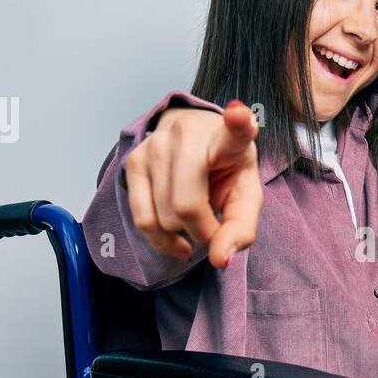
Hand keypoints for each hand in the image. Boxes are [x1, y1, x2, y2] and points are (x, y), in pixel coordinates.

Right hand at [124, 100, 262, 268]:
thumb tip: (219, 261)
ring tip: (195, 220)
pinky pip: (143, 220)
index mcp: (227, 137)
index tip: (240, 116)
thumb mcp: (245, 197)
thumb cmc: (225, 171)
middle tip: (213, 225)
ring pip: (164, 217)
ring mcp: (156, 144)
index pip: (234, 129)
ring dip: (183, 234)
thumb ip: (241, 230)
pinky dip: (162, 240)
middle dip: (203, 231)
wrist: (194, 146)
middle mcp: (188, 133)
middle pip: (187, 204)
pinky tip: (177, 240)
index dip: (237, 124)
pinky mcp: (133, 161)